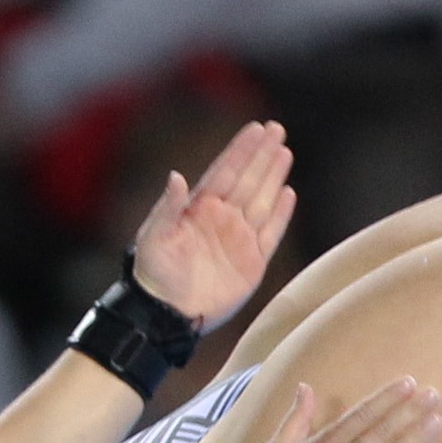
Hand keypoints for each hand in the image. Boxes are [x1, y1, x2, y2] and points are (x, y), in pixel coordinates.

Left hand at [128, 119, 296, 330]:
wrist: (167, 315)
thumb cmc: (154, 274)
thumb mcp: (153, 238)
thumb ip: (166, 207)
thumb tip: (176, 176)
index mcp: (199, 208)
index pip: (225, 171)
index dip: (241, 150)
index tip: (256, 128)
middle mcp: (222, 219)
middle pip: (248, 179)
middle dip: (262, 154)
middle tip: (276, 128)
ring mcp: (238, 239)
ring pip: (262, 200)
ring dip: (274, 177)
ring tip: (285, 152)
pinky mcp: (252, 263)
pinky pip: (271, 233)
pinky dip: (281, 215)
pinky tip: (288, 193)